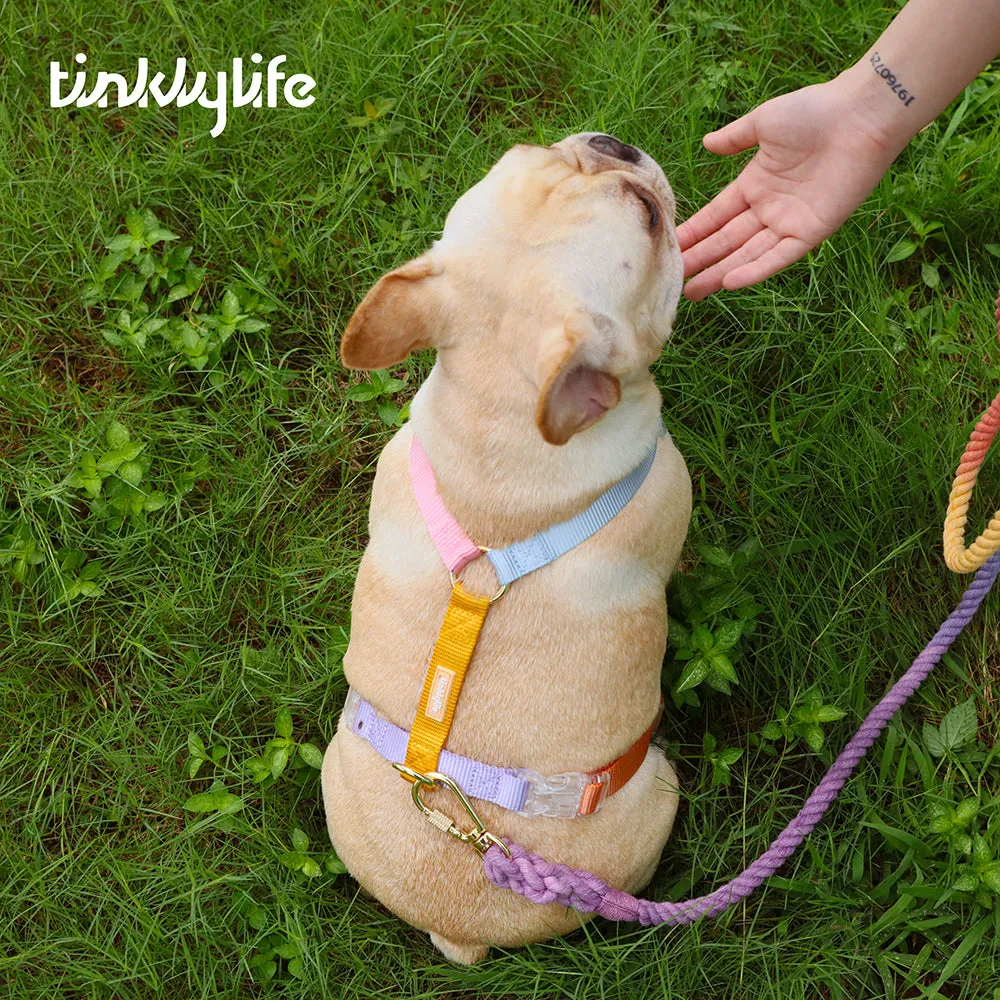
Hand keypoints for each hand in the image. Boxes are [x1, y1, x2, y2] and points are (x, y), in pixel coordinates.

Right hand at [677, 78, 902, 300]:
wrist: (860, 114)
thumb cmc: (814, 110)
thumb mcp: (764, 122)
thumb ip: (734, 137)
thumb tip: (707, 143)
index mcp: (756, 184)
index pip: (717, 215)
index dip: (695, 232)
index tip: (671, 248)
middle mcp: (770, 208)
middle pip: (728, 241)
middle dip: (701, 260)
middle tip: (674, 282)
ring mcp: (790, 222)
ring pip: (747, 254)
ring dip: (720, 273)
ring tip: (693, 292)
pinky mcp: (812, 231)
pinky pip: (779, 256)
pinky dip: (756, 270)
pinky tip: (730, 282)